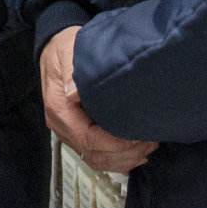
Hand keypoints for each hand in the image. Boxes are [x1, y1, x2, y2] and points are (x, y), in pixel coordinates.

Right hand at [40, 27, 156, 173]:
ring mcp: (68, 132)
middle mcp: (61, 125)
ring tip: (148, 147)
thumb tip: (73, 92)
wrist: (55, 48)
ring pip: (97, 160)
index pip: (88, 139)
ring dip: (124, 159)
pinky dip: (118, 159)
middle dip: (125, 154)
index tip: (140, 137)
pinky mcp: (78, 133)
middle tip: (151, 142)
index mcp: (59, 109)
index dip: (116, 144)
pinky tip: (136, 152)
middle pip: (94, 154)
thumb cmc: (65, 47)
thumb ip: (72, 71)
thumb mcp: (67, 51)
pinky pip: (97, 155)